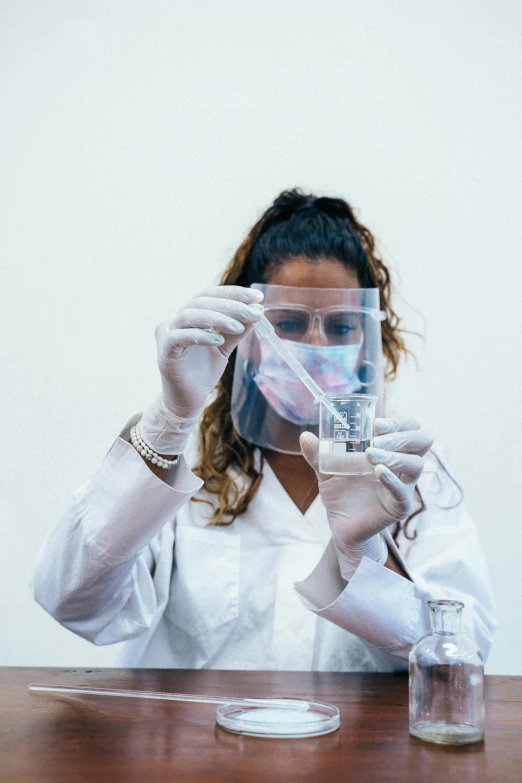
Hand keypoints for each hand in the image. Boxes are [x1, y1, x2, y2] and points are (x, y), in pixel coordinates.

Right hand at [140, 285, 263, 452]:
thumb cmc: (203, 371)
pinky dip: (200, 336)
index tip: (258, 298)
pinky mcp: (164, 351)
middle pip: (201, 302)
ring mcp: (166, 333)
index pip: (210, 294)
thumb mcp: (225, 346)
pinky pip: (180, 337)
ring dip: (217, 318)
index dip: (233, 293)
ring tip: (239, 327)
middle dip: (231, 306)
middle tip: (254, 314)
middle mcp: (175, 318)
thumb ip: (238, 329)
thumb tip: (259, 311)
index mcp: (189, 313)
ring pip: (190, 315)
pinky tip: (218, 341)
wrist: (187, 401)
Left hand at [300, 418, 432, 579]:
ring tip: (370, 454)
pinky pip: (403, 492)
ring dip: (395, 455)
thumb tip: (305, 436)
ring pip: (416, 464)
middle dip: (401, 435)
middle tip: (376, 437)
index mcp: (391, 450)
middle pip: (422, 441)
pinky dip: (392, 480)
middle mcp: (402, 466)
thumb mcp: (327, 469)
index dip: (399, 422)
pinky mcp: (399, 506)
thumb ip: (317, 454)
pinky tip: (378, 471)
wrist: (340, 524)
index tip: (376, 423)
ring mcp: (404, 486)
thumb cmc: (340, 492)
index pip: (410, 428)